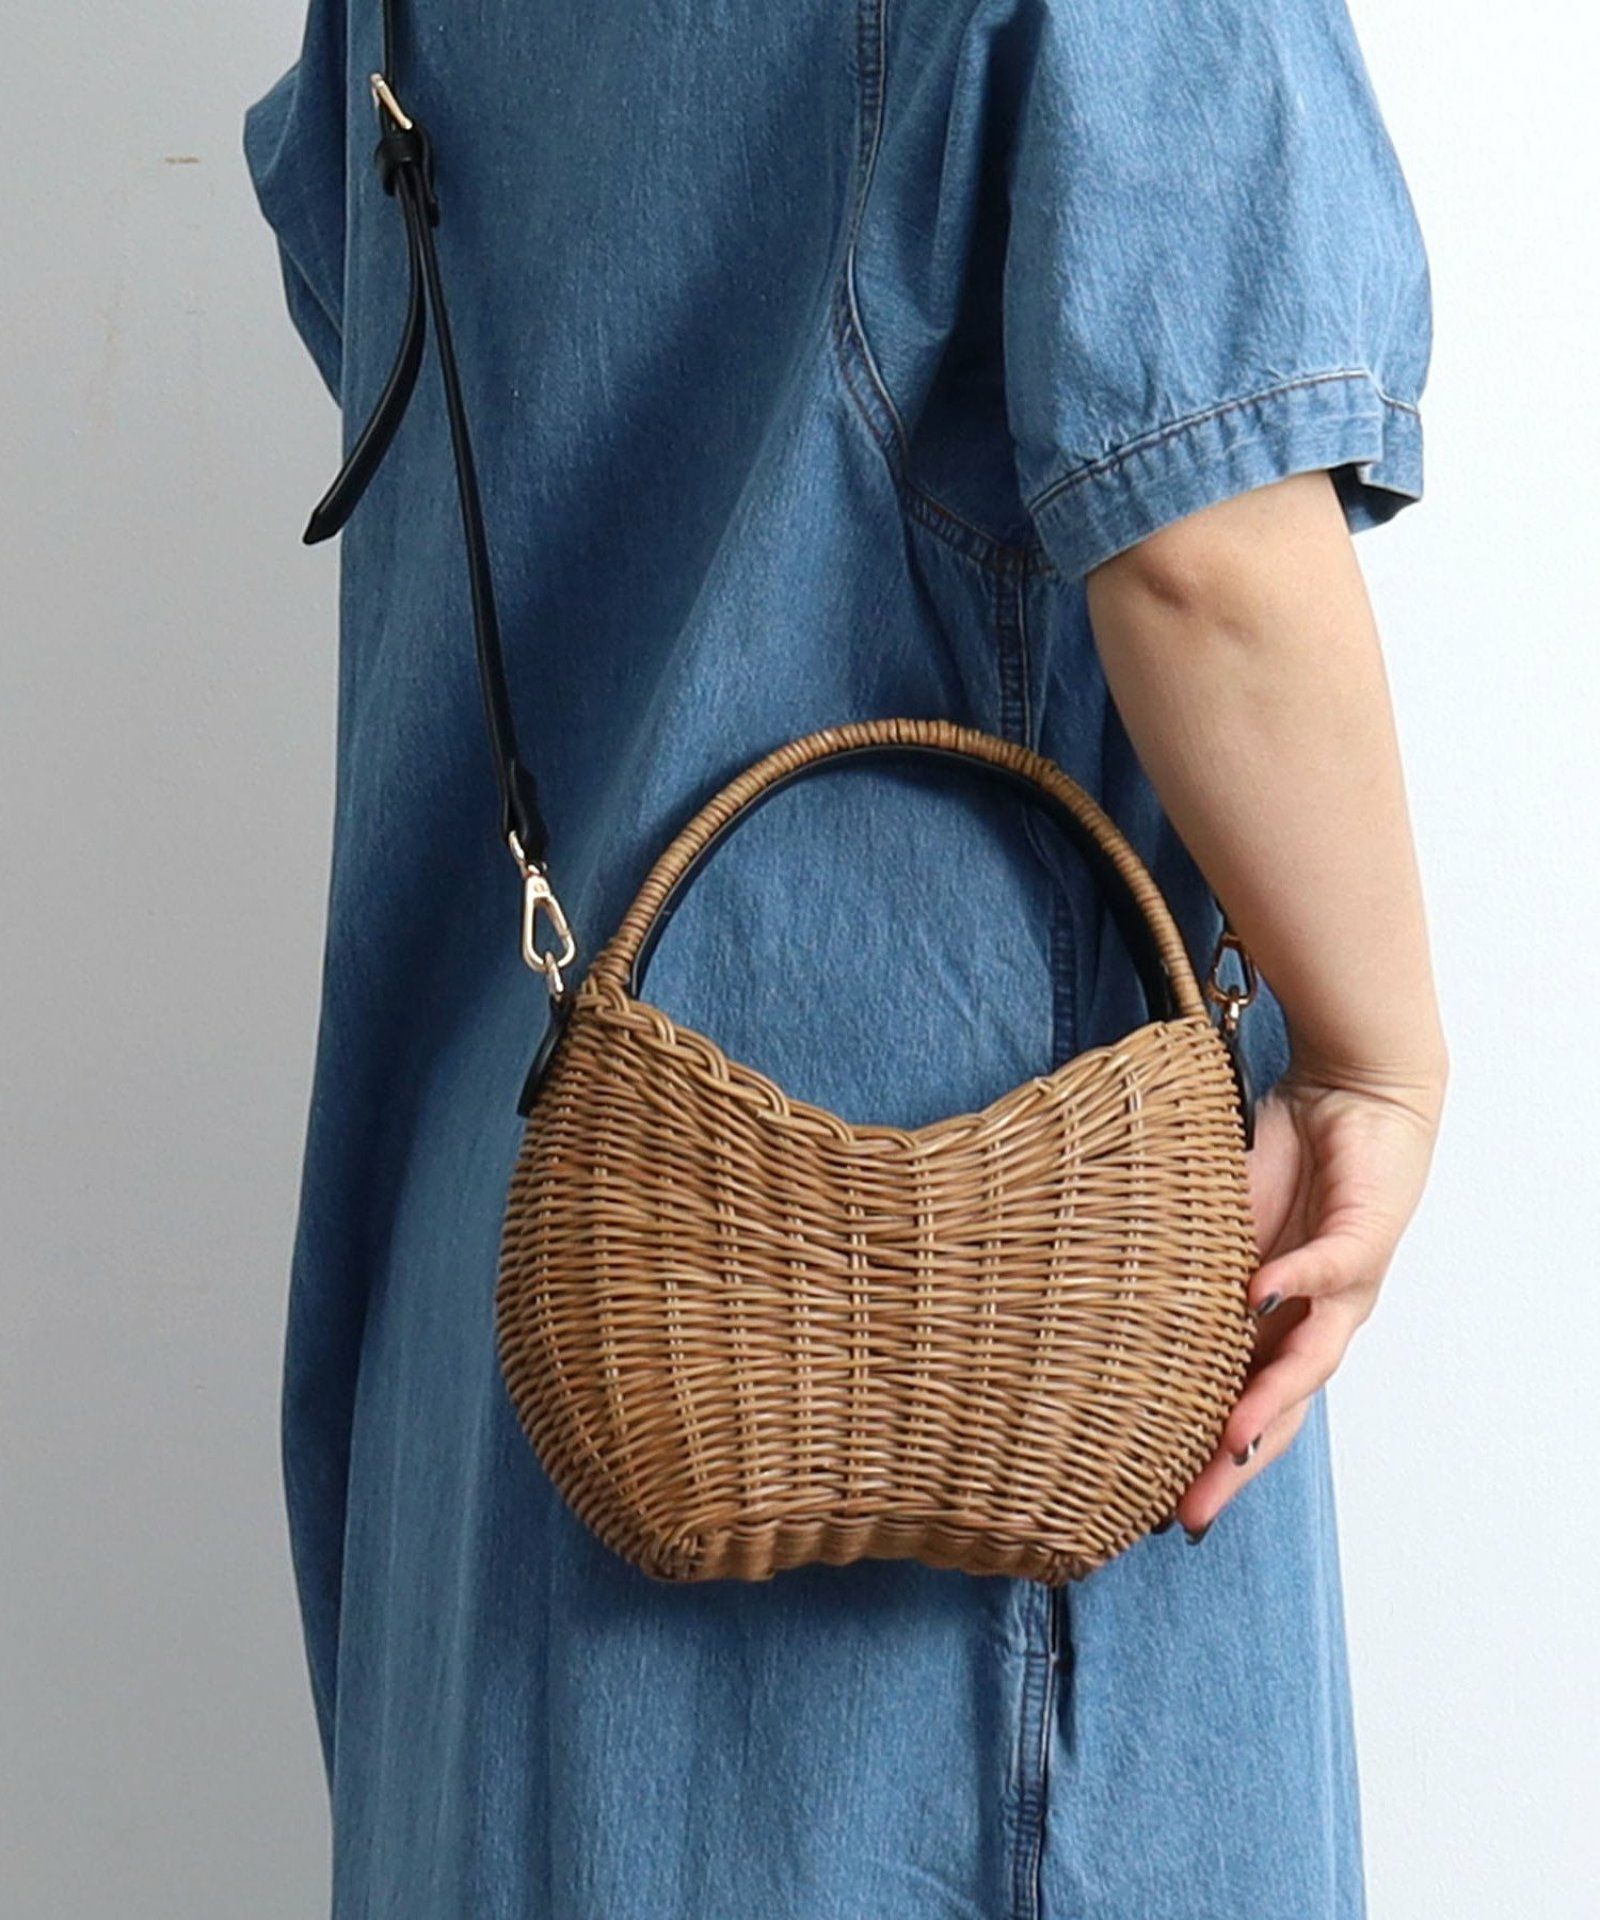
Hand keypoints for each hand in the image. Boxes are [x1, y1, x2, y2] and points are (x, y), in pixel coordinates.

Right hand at [1166, 1055, 1446, 1540]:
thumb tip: (1109, 1295)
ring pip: (1311, 1360)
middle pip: (1283, 1410)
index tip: (1161, 1507)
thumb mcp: (1218, 1224)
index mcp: (1281, 1324)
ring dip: (1270, 1400)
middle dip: (1237, 1463)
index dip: (1210, 1457)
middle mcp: (1318, 1317)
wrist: (1355, 1088)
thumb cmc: (1287, 1154)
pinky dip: (1293, 1284)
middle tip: (1192, 1511)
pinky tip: (1258, 1298)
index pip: (1246, 1405)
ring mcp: (1344, 1284)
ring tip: (1230, 1437)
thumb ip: (1187, 1266)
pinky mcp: (1364, 1234)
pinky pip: (1328, 1269)